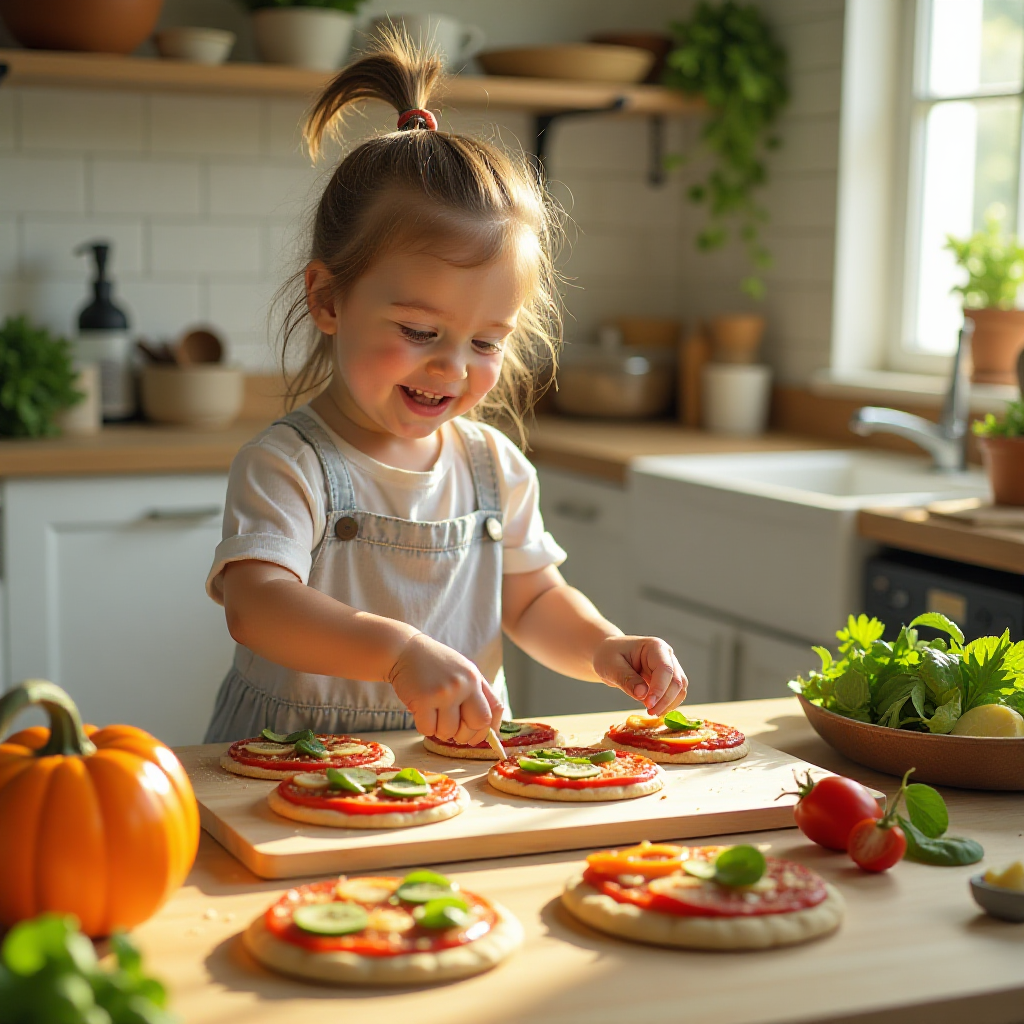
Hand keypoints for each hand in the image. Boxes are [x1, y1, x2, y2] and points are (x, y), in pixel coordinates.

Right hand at [388, 633, 502, 745]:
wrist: (405, 651)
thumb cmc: (436, 665)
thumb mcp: (463, 672)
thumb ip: (477, 694)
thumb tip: (490, 728)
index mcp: (475, 679)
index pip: (493, 712)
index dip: (486, 730)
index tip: (475, 735)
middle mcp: (463, 685)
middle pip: (477, 725)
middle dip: (465, 735)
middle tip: (453, 729)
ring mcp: (444, 692)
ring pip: (450, 732)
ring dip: (440, 730)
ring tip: (434, 714)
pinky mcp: (423, 700)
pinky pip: (428, 730)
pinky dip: (424, 727)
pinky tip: (422, 712)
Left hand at [592, 636, 687, 715]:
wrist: (608, 654)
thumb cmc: (608, 656)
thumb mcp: (611, 666)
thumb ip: (627, 679)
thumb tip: (643, 695)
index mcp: (654, 647)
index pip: (665, 669)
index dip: (659, 689)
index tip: (648, 705)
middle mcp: (666, 656)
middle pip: (676, 681)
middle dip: (665, 700)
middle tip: (650, 712)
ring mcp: (669, 667)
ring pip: (679, 689)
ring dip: (669, 704)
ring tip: (652, 712)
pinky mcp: (667, 679)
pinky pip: (674, 694)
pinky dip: (667, 704)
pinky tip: (655, 710)